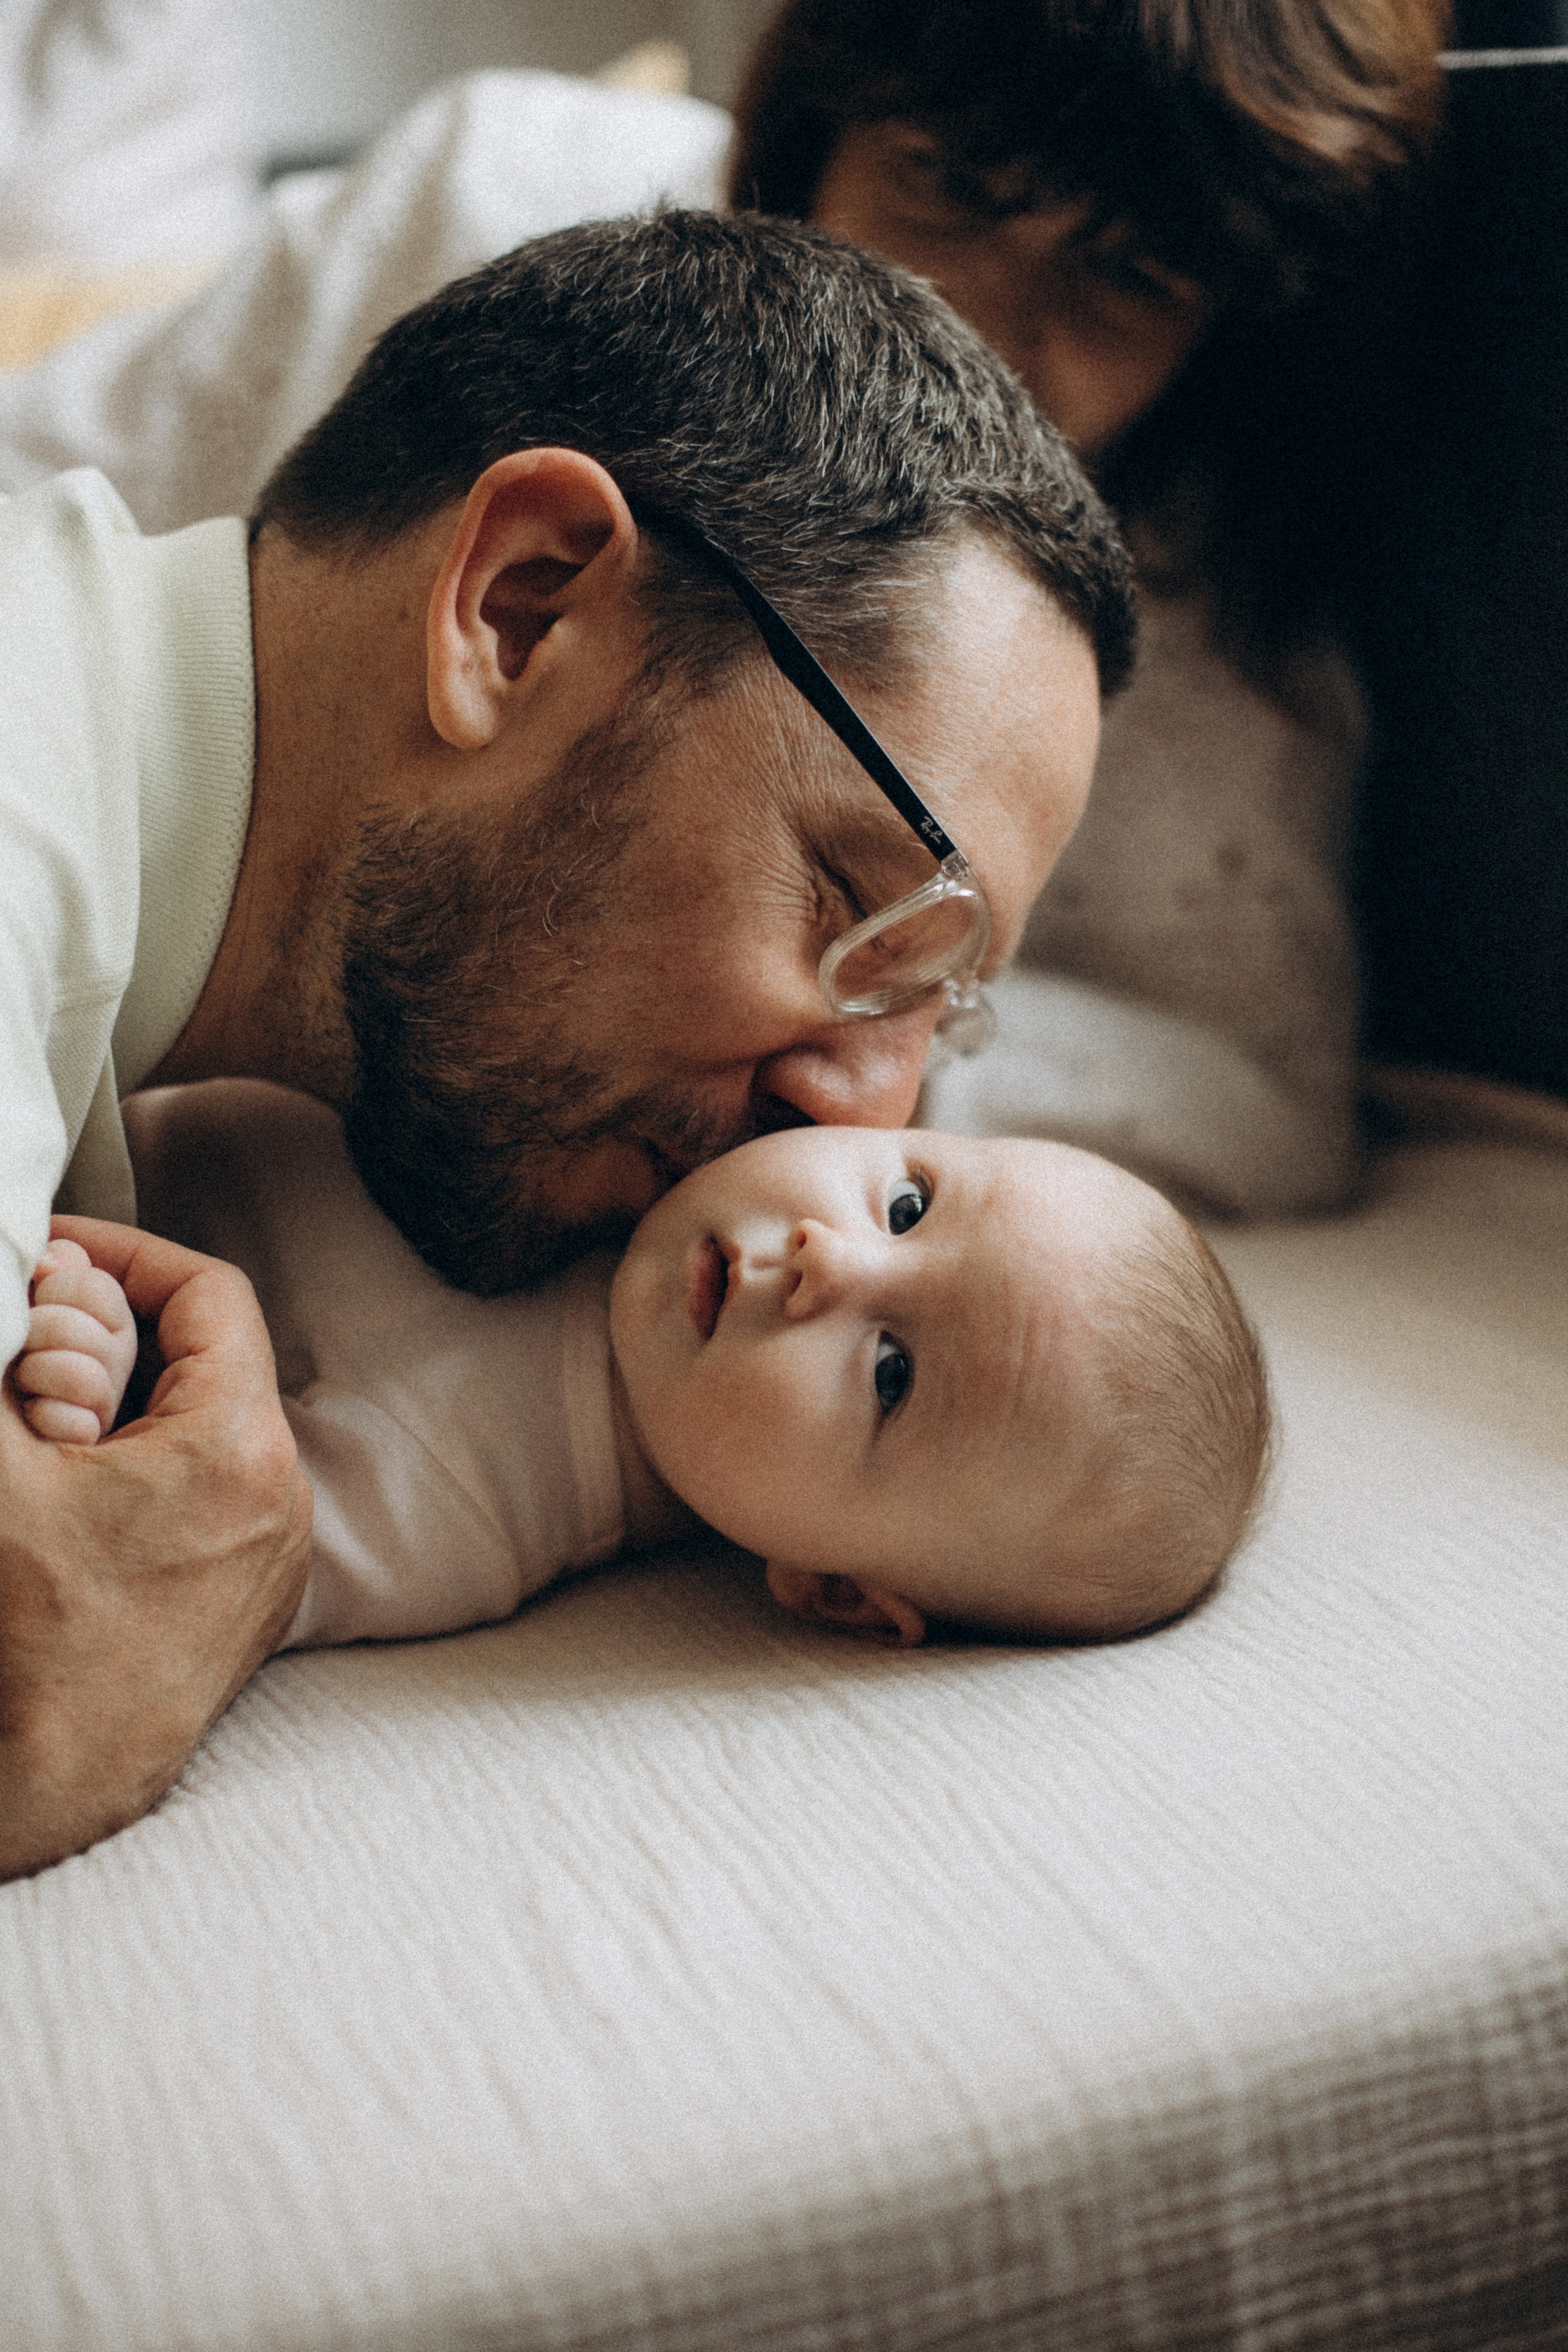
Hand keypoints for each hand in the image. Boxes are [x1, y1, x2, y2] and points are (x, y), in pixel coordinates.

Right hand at [0, 1216, 312, 1879]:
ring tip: (44, 1421)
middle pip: (209, 1355)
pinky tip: (76, 1489)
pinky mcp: (255, 1597)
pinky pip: (213, 1491)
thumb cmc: (32, 1636)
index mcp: (239, 1444)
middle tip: (29, 1341)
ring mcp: (276, 1551)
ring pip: (208, 1423)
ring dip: (125, 1400)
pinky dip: (148, 1466)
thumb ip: (6, 1357)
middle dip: (111, 1331)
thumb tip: (11, 1290)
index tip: (57, 1252)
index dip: (126, 1253)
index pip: (208, 1289)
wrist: (55, 1782)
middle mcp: (283, 1492)